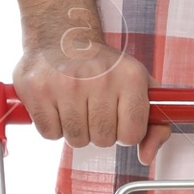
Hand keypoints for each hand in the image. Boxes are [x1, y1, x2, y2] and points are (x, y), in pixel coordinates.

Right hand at [13, 31, 168, 164]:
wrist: (62, 36)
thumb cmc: (103, 67)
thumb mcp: (139, 87)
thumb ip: (155, 126)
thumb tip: (147, 157)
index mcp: (130, 77)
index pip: (132, 134)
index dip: (124, 132)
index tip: (118, 117)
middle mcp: (100, 78)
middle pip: (103, 140)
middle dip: (99, 131)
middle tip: (93, 107)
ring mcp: (67, 84)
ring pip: (76, 140)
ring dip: (75, 129)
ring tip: (75, 104)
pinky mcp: (38, 90)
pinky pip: (50, 133)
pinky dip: (53, 126)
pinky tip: (58, 104)